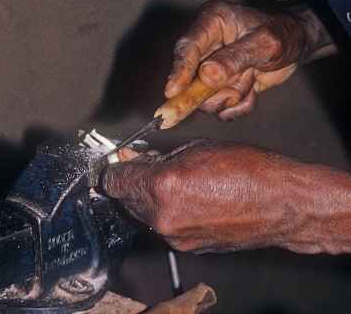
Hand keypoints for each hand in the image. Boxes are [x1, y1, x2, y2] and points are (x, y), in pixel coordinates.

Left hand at [103, 141, 302, 252]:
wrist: (282, 204)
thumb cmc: (247, 170)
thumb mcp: (196, 148)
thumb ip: (159, 156)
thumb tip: (138, 157)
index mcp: (162, 187)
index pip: (115, 181)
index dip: (115, 167)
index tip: (118, 160)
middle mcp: (163, 217)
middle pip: (127, 199)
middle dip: (133, 182)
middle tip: (146, 164)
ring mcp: (176, 237)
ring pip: (145, 215)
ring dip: (150, 198)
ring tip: (173, 179)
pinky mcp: (188, 248)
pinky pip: (165, 226)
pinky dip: (168, 212)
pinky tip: (187, 196)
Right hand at [164, 1, 312, 120]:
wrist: (298, 44)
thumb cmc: (284, 33)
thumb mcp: (265, 43)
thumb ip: (235, 58)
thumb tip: (206, 75)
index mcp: (211, 21)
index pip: (188, 47)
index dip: (178, 70)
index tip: (172, 92)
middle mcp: (206, 43)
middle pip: (190, 77)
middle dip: (214, 88)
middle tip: (235, 88)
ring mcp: (212, 66)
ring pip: (205, 97)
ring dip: (232, 95)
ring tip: (251, 78)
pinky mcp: (220, 84)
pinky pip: (221, 106)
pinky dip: (239, 104)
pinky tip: (252, 88)